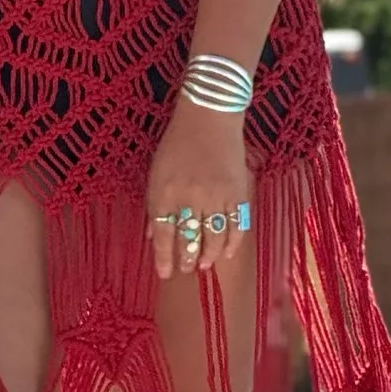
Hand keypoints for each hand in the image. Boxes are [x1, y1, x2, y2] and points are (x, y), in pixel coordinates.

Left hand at [146, 105, 251, 280]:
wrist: (209, 117)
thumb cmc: (177, 143)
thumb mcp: (156, 172)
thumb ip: (154, 205)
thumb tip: (152, 235)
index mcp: (164, 193)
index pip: (163, 235)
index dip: (164, 258)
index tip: (165, 274)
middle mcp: (189, 199)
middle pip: (189, 239)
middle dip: (186, 259)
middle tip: (186, 268)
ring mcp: (216, 197)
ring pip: (214, 238)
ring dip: (209, 255)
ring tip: (204, 263)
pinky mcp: (237, 193)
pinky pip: (237, 226)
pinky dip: (233, 243)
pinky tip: (228, 253)